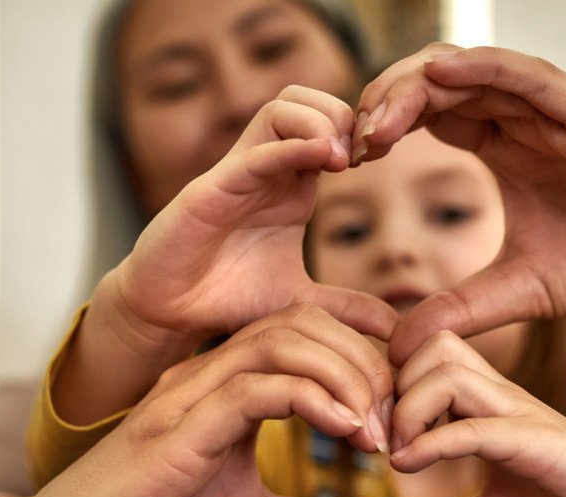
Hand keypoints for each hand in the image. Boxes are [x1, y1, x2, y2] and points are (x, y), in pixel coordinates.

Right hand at [0, 305, 410, 496]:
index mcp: (230, 390)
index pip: (309, 339)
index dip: (365, 367)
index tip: (399, 421)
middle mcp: (210, 377)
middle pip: (304, 325)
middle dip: (365, 365)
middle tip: (397, 423)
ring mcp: (190, 393)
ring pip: (283, 339)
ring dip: (344, 377)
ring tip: (375, 431)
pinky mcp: (176, 424)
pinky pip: (255, 384)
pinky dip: (311, 398)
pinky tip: (344, 431)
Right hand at [54, 85, 398, 424]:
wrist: (170, 315)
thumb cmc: (228, 299)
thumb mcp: (301, 301)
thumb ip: (346, 307)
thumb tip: (395, 328)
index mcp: (291, 185)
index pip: (329, 123)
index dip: (360, 132)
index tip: (382, 162)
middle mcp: (267, 170)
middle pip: (307, 99)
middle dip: (343, 115)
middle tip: (363, 154)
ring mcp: (238, 174)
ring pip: (281, 109)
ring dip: (319, 122)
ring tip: (342, 159)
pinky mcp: (211, 191)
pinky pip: (253, 154)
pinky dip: (288, 147)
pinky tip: (322, 158)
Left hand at [353, 46, 565, 366]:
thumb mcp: (516, 293)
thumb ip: (456, 310)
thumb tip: (395, 345)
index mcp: (508, 150)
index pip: (433, 114)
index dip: (384, 125)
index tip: (345, 159)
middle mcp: (532, 123)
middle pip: (445, 86)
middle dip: (390, 101)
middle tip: (350, 137)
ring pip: (483, 74)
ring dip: (424, 84)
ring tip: (379, 109)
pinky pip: (538, 81)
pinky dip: (490, 70)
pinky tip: (442, 72)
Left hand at [390, 331, 565, 496]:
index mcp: (485, 398)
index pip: (424, 353)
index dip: (390, 384)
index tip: (377, 432)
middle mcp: (497, 393)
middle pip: (430, 346)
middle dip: (393, 387)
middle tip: (383, 437)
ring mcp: (515, 411)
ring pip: (446, 372)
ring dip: (409, 411)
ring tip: (399, 453)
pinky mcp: (531, 439)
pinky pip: (471, 428)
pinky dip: (430, 445)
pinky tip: (408, 466)